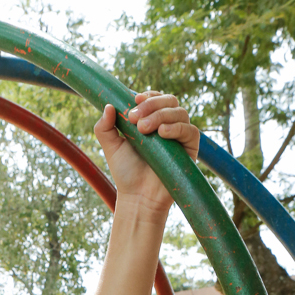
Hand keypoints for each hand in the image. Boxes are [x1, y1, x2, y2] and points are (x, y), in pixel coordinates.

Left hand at [94, 91, 198, 217]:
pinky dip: (176, 128)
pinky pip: (190, 131)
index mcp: (152, 120)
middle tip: (134, 119)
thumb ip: (105, 127)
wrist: (138, 197)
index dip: (148, 96)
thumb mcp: (111, 147)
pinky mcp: (190, 149)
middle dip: (151, 105)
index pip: (156, 98)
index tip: (134, 100)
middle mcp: (168, 125)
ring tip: (143, 129)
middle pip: (169, 100)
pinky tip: (162, 133)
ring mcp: (180, 135)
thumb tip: (108, 105)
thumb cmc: (126, 173)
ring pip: (179, 112)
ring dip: (160, 115)